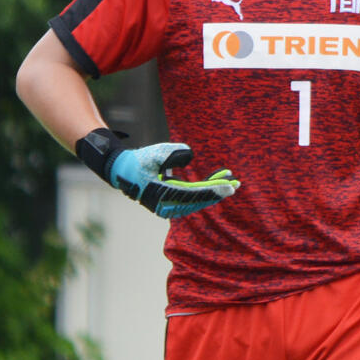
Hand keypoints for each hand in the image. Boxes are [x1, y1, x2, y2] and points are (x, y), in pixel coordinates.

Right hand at [108, 142, 238, 217]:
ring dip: (214, 191)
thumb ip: (173, 153)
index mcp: (163, 196)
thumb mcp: (155, 152)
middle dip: (218, 192)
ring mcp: (169, 207)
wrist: (123, 171)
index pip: (194, 194)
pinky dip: (205, 191)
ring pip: (197, 200)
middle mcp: (167, 206)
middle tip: (237, 184)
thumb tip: (190, 156)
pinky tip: (216, 182)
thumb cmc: (139, 161)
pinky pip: (193, 199)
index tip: (229, 186)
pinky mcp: (171, 204)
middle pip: (199, 200)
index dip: (213, 190)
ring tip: (231, 182)